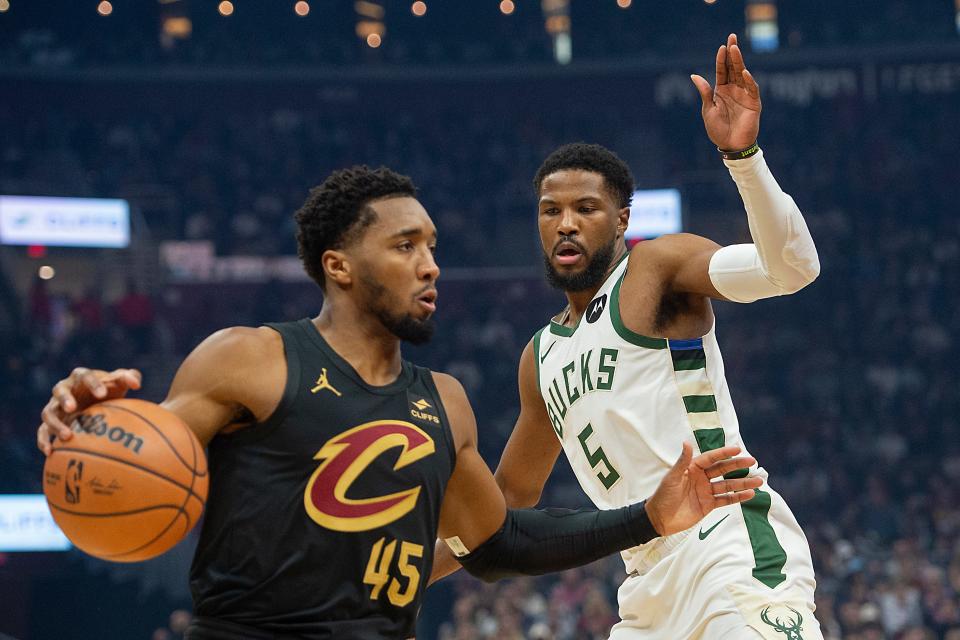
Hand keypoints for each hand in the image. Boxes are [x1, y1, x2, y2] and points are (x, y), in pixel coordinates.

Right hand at [37, 367, 141, 455]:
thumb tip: (136, 384)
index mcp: (80, 377)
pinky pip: (42, 431)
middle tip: (73, 409)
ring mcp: (55, 406)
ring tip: (67, 436)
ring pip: (48, 412)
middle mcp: (64, 389)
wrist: (96, 403)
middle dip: (65, 399)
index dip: (92, 383)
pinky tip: (50, 452)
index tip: (102, 394)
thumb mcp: (119, 383)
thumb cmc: (109, 390)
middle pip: (59, 390)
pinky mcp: (50, 422)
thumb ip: (129, 378)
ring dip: (55, 423)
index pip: (84, 375)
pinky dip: (43, 441)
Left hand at [646, 442, 760, 535]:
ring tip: (758, 481)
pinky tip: (750, 494)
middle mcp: (701, 478)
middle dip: (737, 465)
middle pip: (723, 470)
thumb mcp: (672, 477)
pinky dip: (738, 497)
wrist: (659, 519)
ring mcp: (706, 492)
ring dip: (742, 483)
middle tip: (752, 461)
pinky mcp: (709, 505)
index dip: (724, 453)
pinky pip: (726, 500)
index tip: (738, 449)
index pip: (711, 458)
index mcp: (692, 468)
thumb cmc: (663, 495)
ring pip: (728, 485)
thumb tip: (686, 442)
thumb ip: (682, 462)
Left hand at [690, 33, 760, 150]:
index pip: (722, 71)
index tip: (722, 47)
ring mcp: (744, 95)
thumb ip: (705, 92)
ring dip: (739, 62)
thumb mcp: (708, 110)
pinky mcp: (754, 103)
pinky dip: (749, 81)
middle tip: (732, 37)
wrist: (730, 146)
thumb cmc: (718, 130)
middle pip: (733, 68)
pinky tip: (744, 72)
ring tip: (735, 49)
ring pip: (742, 74)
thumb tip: (694, 75)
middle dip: (733, 53)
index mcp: (721, 91)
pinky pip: (752, 89)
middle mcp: (734, 90)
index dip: (722, 59)